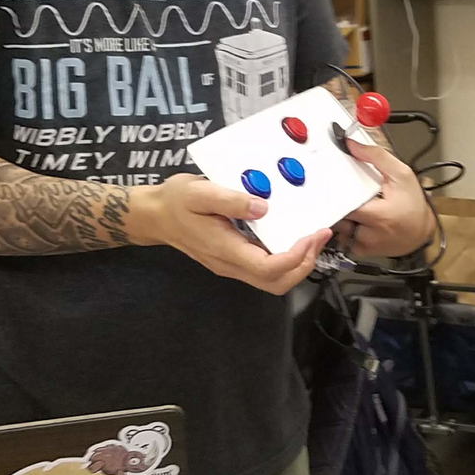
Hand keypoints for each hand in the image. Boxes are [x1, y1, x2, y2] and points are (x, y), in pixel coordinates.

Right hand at [132, 174, 326, 294]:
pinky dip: (287, 258)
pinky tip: (293, 235)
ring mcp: (232, 265)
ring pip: (273, 280)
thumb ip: (230, 199)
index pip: (268, 268)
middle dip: (305, 264)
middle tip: (320, 236)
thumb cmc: (175, 202)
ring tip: (312, 237)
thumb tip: (263, 207)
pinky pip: (265, 269)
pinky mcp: (234, 259)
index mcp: (225, 249)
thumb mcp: (198, 192)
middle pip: (276, 283)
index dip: (296, 256)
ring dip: (299, 263)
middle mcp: (231, 264)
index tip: (313, 234)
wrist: (155, 216)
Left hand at [336, 141, 432, 258]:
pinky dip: (346, 228)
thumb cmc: (415, 205)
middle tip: (351, 196)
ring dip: (342, 216)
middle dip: (339, 204)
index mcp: (379, 216)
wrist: (422, 231)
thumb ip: (376, 157)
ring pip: (338, 228)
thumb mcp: (401, 174)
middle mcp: (370, 235)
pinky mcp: (362, 252)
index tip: (337, 185)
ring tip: (357, 208)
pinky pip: (343, 239)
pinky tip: (359, 220)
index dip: (337, 193)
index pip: (342, 205)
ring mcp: (364, 245)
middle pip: (337, 217)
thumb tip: (351, 146)